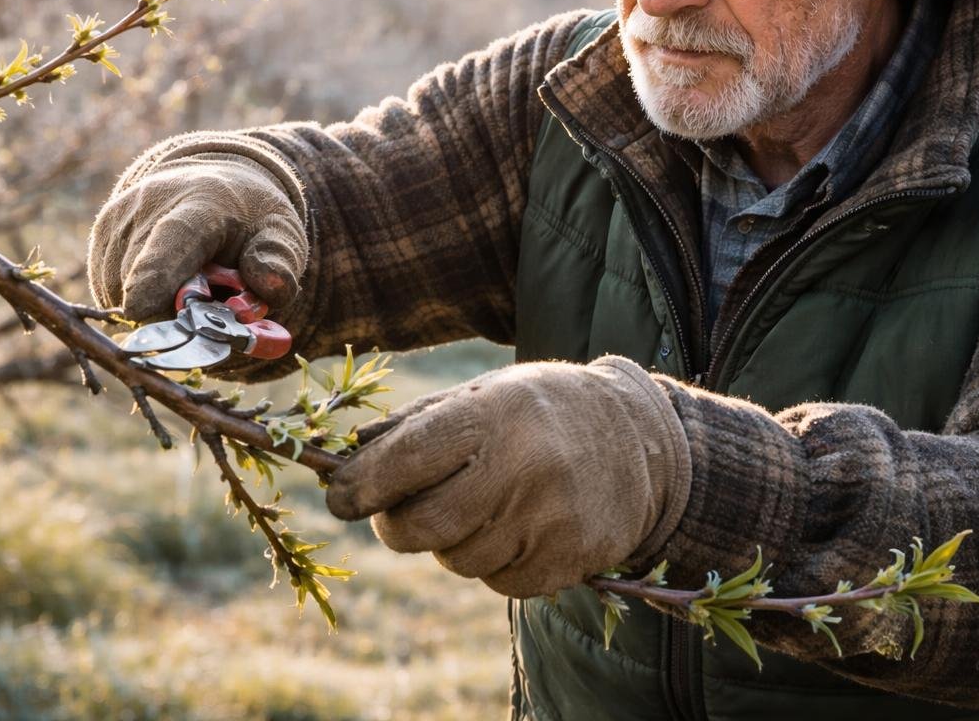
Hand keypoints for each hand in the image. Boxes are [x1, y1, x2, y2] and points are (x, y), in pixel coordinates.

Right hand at [87, 154, 306, 323]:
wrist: (209, 183)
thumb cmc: (247, 216)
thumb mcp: (281, 230)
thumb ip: (280, 260)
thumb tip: (268, 289)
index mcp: (201, 202)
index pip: (171, 241)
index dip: (155, 277)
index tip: (140, 309)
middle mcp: (146, 207)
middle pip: (144, 284)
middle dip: (177, 314)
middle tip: (212, 306)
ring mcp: (116, 225)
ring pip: (124, 297)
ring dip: (158, 310)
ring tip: (190, 286)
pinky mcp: (97, 243)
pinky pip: (111, 297)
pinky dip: (140, 303)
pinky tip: (165, 284)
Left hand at [325, 356, 690, 598]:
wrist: (640, 437)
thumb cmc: (539, 411)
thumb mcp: (481, 394)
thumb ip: (414, 427)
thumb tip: (343, 462)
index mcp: (495, 415)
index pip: (406, 460)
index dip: (360, 485)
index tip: (338, 496)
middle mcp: (525, 466)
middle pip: (423, 526)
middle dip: (397, 523)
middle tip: (398, 510)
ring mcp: (551, 518)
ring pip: (458, 560)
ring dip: (451, 542)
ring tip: (481, 505)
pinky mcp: (571, 559)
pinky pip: (499, 583)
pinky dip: (492, 562)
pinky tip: (516, 526)